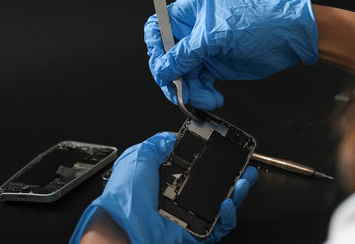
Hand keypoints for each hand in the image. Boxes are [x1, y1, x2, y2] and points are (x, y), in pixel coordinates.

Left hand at [70, 132, 257, 243]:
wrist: (125, 227)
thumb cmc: (126, 194)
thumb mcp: (139, 157)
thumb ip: (157, 144)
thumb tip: (172, 137)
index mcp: (165, 179)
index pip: (195, 167)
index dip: (211, 160)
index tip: (223, 152)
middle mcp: (178, 197)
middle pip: (212, 185)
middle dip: (231, 175)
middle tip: (244, 167)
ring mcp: (188, 215)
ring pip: (220, 204)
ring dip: (236, 192)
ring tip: (244, 180)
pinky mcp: (195, 232)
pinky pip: (218, 226)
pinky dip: (228, 216)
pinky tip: (228, 203)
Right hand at [144, 0, 318, 109]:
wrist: (288, 39)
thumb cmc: (260, 22)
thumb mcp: (215, 36)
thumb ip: (185, 54)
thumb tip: (163, 69)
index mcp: (190, 11)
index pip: (158, 28)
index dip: (155, 48)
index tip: (160, 67)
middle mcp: (193, 30)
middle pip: (168, 56)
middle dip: (173, 76)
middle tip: (178, 90)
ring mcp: (202, 49)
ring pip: (182, 74)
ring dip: (189, 89)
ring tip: (203, 98)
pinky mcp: (212, 66)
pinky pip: (197, 83)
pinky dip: (201, 93)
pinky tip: (212, 97)